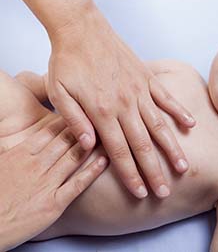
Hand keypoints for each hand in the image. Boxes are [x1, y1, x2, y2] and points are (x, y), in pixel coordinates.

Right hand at [0, 117, 107, 250]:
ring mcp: (45, 184)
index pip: (50, 131)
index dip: (69, 121)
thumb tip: (31, 143)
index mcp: (20, 154)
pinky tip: (105, 161)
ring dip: (92, 146)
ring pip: (74, 158)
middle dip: (85, 129)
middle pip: (65, 141)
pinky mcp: (53, 204)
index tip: (83, 112)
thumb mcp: (0, 165)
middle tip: (101, 118)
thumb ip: (18, 153)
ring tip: (109, 135)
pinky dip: (92, 171)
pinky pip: (77, 184)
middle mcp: (35, 165)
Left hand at [45, 10, 194, 198]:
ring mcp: (139, 91)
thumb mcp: (59, 93)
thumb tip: (90, 147)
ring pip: (159, 125)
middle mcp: (125, 105)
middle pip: (143, 145)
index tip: (142, 193)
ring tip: (184, 166)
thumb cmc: (68, 61)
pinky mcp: (147, 78)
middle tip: (165, 191)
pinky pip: (166, 97)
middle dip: (154, 171)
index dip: (131, 175)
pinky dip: (179, 111)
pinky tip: (191, 125)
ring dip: (172, 148)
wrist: (81, 29)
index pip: (119, 152)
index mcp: (102, 112)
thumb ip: (75, 121)